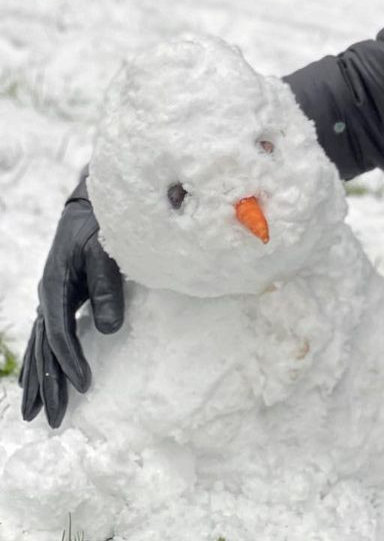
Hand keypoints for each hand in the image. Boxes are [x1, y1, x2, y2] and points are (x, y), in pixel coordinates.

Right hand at [20, 168, 124, 426]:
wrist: (92, 204)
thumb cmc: (104, 224)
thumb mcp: (106, 249)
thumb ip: (108, 285)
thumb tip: (109, 329)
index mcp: (56, 286)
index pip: (60, 333)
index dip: (71, 361)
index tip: (85, 386)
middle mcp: (47, 295)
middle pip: (45, 348)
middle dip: (48, 384)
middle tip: (54, 419)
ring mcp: (50, 298)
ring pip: (40, 346)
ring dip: (38, 379)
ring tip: (34, 414)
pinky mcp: (58, 297)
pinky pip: (45, 336)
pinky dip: (39, 361)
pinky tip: (33, 382)